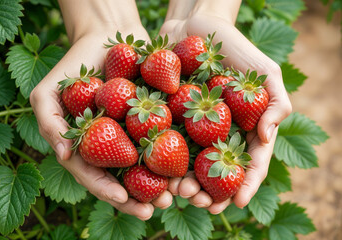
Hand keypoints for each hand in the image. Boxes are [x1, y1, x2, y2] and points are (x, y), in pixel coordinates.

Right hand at [31, 0, 173, 218]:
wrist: (109, 37)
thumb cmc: (75, 65)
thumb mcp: (49, 92)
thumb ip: (50, 124)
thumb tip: (64, 156)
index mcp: (90, 147)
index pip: (97, 176)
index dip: (109, 191)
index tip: (126, 201)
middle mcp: (115, 144)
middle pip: (127, 178)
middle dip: (142, 196)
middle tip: (160, 206)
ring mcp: (136, 133)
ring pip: (151, 164)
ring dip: (165, 181)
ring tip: (179, 193)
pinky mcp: (157, 118)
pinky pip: (169, 138)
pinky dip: (179, 153)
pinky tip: (191, 165)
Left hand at [160, 0, 291, 211]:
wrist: (196, 26)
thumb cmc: (235, 47)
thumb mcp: (265, 73)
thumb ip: (275, 104)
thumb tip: (267, 138)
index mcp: (242, 128)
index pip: (247, 162)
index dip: (244, 185)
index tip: (236, 203)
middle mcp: (216, 133)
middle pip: (215, 171)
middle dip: (210, 191)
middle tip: (200, 201)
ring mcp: (191, 127)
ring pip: (188, 163)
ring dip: (184, 183)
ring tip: (179, 192)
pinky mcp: (167, 117)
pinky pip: (164, 142)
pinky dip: (161, 160)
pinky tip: (157, 174)